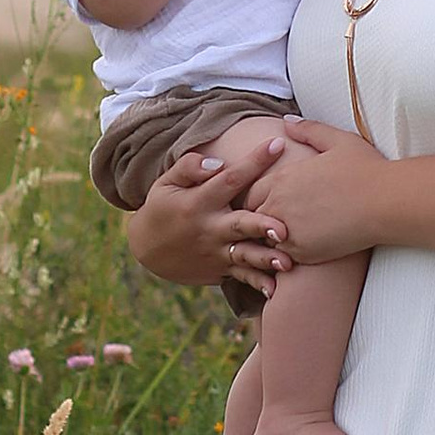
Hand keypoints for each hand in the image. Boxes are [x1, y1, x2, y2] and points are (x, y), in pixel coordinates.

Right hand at [128, 132, 291, 295]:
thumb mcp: (166, 183)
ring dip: (266, 260)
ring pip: (245, 256)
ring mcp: (216, 252)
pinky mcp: (221, 270)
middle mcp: (210, 228)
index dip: (254, 161)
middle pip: (240, 224)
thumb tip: (218, 161)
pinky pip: (242, 277)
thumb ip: (189, 167)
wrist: (146, 249)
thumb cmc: (163, 207)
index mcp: (198, 202)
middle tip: (284, 228)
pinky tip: (276, 290)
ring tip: (287, 264)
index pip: (230, 178)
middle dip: (262, 226)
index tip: (277, 145)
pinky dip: (258, 284)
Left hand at [265, 120, 393, 263]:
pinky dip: (289, 254)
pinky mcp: (303, 253)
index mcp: (282, 178)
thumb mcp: (337, 141)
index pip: (251, 192)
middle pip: (252, 217)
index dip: (260, 197)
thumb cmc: (366, 169)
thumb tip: (287, 121)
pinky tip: (308, 246)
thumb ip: (308, 130)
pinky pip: (283, 257)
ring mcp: (288, 231)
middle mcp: (278, 204)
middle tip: (279, 221)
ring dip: (273, 238)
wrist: (386, 203)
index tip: (275, 200)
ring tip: (293, 236)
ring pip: (265, 240)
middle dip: (262, 219)